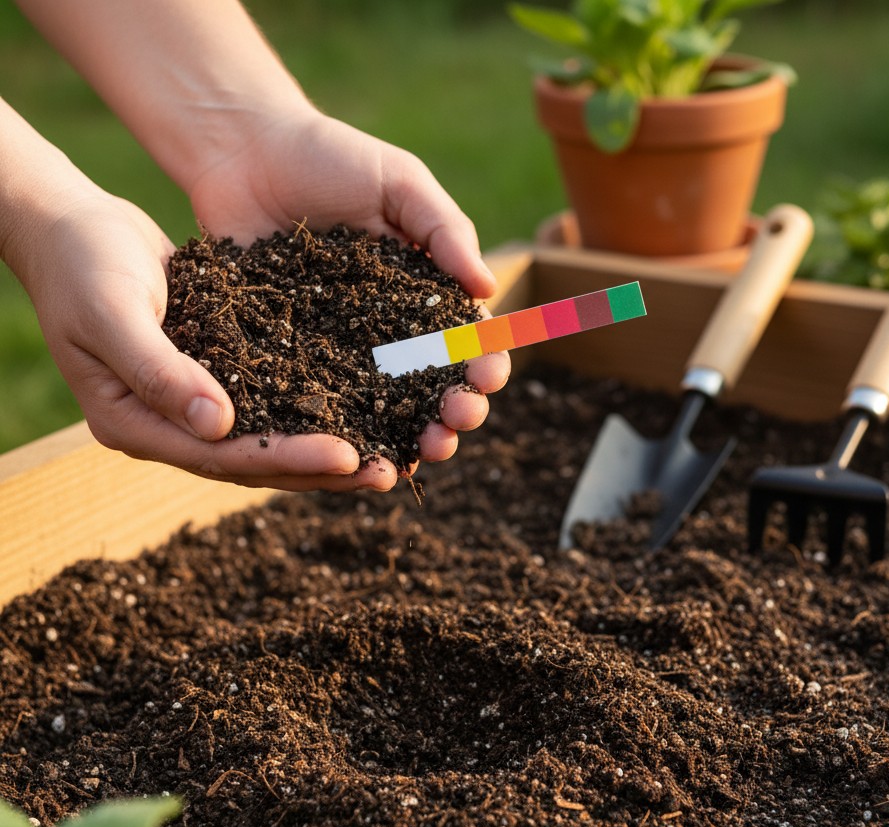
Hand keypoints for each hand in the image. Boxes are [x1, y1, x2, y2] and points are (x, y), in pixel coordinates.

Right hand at [15, 185, 439, 490]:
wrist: (72, 229)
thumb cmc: (80, 264)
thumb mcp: (112, 312)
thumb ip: (159, 371)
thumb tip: (217, 426)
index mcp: (134, 426)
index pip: (223, 457)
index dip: (287, 458)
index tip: (348, 456)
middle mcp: (169, 428)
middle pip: (256, 463)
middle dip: (322, 470)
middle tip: (387, 473)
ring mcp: (192, 408)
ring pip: (270, 441)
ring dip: (327, 450)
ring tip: (389, 457)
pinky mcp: (219, 378)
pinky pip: (273, 404)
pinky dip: (315, 410)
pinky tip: (363, 409)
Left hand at [186, 108, 510, 483]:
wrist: (242, 152)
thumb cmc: (329, 157)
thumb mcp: (399, 182)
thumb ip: (444, 230)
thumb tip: (490, 288)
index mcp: (425, 296)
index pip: (466, 343)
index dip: (484, 364)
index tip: (488, 374)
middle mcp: (388, 334)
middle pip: (432, 389)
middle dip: (455, 411)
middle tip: (459, 420)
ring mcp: (340, 353)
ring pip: (384, 411)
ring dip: (412, 436)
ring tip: (424, 452)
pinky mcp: (290, 362)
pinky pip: (320, 406)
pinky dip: (343, 435)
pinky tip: (360, 455)